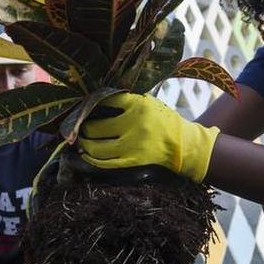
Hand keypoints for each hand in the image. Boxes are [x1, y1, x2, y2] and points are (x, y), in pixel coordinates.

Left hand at [78, 93, 219, 182]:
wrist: (184, 145)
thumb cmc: (163, 121)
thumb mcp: (148, 103)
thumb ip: (126, 101)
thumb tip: (96, 100)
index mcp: (138, 105)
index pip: (107, 100)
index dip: (91, 103)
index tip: (84, 105)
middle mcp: (135, 124)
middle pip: (97, 127)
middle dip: (84, 128)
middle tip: (79, 127)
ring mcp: (133, 145)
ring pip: (98, 147)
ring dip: (85, 144)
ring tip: (80, 141)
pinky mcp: (134, 161)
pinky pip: (106, 163)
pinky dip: (92, 159)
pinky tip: (87, 154)